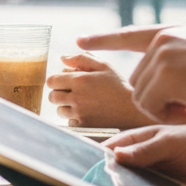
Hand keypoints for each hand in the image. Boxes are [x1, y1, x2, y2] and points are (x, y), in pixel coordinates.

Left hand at [46, 53, 161, 129]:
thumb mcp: (104, 66)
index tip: (64, 81)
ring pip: (59, 110)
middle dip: (59, 93)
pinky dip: (75, 119)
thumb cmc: (119, 86)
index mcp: (79, 80)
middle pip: (52, 96)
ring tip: (81, 103)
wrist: (134, 111)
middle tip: (72, 92)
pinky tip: (88, 113)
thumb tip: (62, 58)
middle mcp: (76, 98)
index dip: (56, 80)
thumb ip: (81, 58)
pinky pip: (69, 122)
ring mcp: (79, 114)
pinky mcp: (84, 126)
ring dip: (66, 107)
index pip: (51, 81)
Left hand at [79, 25, 185, 121]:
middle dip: (156, 100)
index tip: (80, 40)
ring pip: (140, 94)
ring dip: (161, 109)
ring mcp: (161, 55)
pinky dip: (164, 116)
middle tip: (185, 109)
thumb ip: (178, 61)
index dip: (104, 39)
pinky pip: (148, 105)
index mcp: (173, 33)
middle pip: (138, 80)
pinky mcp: (164, 75)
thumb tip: (155, 79)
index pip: (131, 35)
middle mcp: (162, 40)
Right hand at [106, 124, 185, 185]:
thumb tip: (117, 155)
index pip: (110, 149)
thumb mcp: (169, 142)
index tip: (91, 170)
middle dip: (109, 179)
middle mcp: (136, 159)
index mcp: (134, 141)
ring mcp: (145, 176)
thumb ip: (145, 149)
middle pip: (115, 171)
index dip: (98, 158)